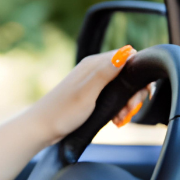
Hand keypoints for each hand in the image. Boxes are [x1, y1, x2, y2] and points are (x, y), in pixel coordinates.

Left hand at [29, 46, 146, 143]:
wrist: (41, 128)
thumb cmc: (63, 112)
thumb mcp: (87, 93)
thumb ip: (106, 72)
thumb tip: (127, 52)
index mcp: (94, 64)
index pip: (130, 58)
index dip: (139, 77)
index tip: (137, 97)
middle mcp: (94, 69)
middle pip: (128, 74)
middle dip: (134, 94)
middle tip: (129, 112)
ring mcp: (92, 82)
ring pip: (122, 88)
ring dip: (127, 104)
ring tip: (120, 119)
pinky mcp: (91, 95)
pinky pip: (113, 97)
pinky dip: (118, 108)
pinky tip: (116, 120)